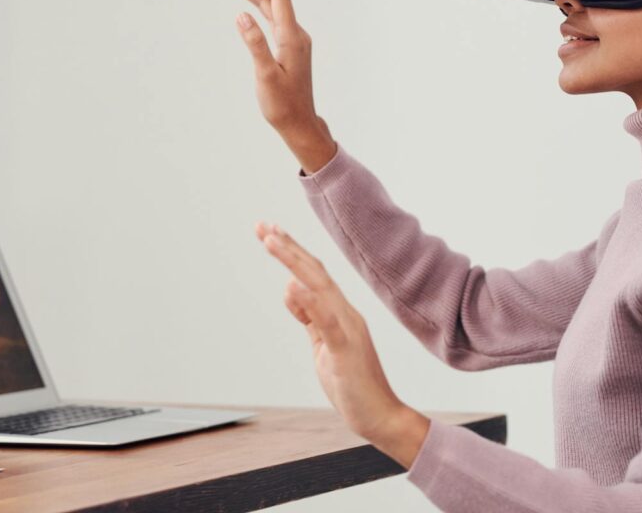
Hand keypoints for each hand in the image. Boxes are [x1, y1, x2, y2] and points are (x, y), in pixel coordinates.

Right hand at [217, 0, 336, 173]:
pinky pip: (272, 17)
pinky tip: (248, 2)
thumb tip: (241, 15)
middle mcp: (295, 34)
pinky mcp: (289, 47)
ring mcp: (293, 40)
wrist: (299, 123)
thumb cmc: (283, 105)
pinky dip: (258, 5)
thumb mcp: (266, 76)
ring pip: (270, 7)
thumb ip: (255, 44)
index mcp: (291, 37)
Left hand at [255, 221, 430, 467]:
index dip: (292, 251)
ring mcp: (347, 329)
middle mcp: (345, 313)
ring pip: (318, 286)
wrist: (379, 414)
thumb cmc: (352, 383)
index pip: (313, 274)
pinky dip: (308, 302)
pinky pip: (326, 321)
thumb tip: (292, 292)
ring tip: (270, 241)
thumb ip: (310, 319)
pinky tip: (291, 286)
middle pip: (314, 271)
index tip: (270, 232)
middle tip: (262, 226)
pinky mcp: (345, 349)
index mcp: (339, 312)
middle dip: (287, 246)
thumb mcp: (322, 346)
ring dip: (293, 261)